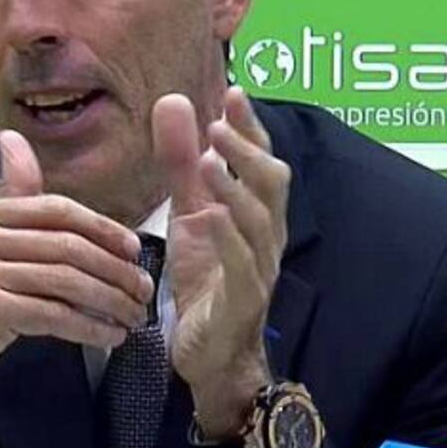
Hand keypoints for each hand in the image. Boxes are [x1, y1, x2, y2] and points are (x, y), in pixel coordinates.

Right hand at [0, 130, 152, 447]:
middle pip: (66, 244)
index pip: (55, 209)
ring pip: (65, 279)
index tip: (134, 251)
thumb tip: (11, 138)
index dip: (103, 228)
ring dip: (109, 300)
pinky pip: (53, 314)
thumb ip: (3, 198)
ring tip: (132, 316)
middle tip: (144, 291)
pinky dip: (89, 327)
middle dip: (115, 269)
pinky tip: (108, 337)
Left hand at [153, 86, 289, 437]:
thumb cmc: (207, 281)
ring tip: (210, 159)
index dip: (251, 127)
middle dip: (249, 150)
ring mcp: (258, 268)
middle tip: (219, 123)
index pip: (260, 160)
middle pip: (271, 184)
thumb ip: (182, 163)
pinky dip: (228, 237)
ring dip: (235, 188)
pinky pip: (241, 265)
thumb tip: (175, 102)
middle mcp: (265, 236)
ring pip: (258, 222)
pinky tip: (209, 215)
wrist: (213, 356)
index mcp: (255, 213)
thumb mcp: (190, 215)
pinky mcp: (242, 299)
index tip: (234, 91)